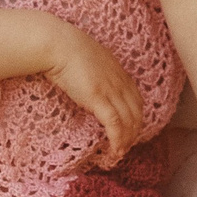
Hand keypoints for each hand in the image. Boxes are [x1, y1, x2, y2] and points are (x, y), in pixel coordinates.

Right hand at [42, 21, 143, 163]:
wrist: (59, 44)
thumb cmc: (67, 49)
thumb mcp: (91, 60)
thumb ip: (97, 73)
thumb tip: (91, 84)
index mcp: (119, 73)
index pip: (137, 100)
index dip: (136, 117)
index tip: (131, 129)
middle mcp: (119, 82)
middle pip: (136, 113)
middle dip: (134, 132)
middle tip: (127, 146)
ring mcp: (110, 90)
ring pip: (128, 121)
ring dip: (127, 140)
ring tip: (120, 152)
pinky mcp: (98, 98)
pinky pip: (114, 124)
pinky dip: (117, 139)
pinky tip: (114, 150)